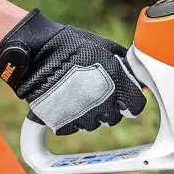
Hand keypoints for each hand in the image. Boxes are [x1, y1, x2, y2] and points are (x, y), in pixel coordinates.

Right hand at [0, 11, 145, 133]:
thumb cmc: (71, 46)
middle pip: (115, 118)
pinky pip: (73, 126)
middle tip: (96, 91)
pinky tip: (64, 100)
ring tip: (77, 92)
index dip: (131, 101)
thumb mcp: (105, 48)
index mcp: (118, 86)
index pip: (137, 106)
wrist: (37, 54)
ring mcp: (83, 117)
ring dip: (89, 112)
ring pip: (94, 124)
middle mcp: (104, 105)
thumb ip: (124, 64)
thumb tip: (135, 74)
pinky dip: (70, 117)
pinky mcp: (64, 124)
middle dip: (109, 107)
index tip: (124, 96)